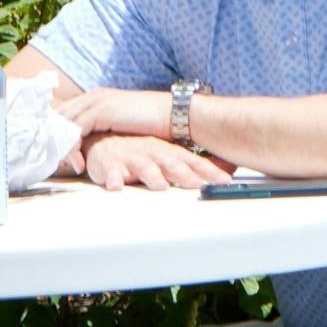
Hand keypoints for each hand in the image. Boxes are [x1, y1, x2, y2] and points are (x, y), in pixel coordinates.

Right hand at [83, 134, 230, 190]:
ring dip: (153, 176)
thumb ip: (186, 168)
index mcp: (166, 151)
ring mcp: (130, 156)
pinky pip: (111, 173)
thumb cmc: (136, 152)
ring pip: (143, 167)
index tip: (224, 180)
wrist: (102, 140)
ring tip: (161, 185)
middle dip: (184, 173)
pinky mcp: (109, 163)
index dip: (208, 170)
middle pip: (170, 163)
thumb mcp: (164, 158)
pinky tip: (116, 186)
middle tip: (196, 184)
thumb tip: (217, 176)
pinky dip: (114, 179)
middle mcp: (151, 152)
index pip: (191, 161)